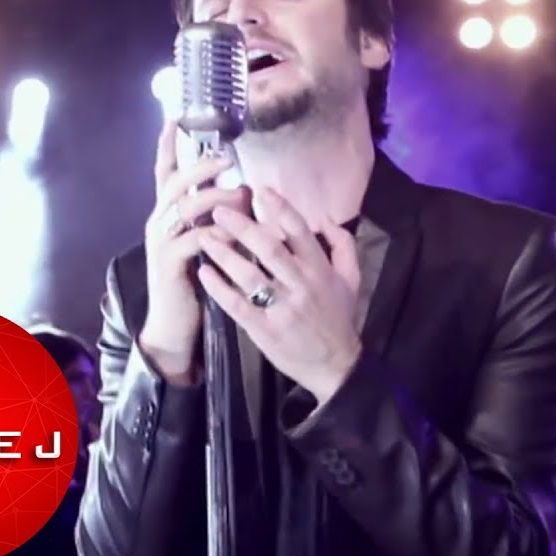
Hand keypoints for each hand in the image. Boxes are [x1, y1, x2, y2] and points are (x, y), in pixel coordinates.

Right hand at [138, 121, 249, 383]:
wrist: (174, 322)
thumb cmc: (195, 278)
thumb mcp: (206, 241)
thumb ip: (218, 216)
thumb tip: (247, 191)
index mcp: (167, 213)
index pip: (165, 172)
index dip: (168, 146)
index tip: (175, 119)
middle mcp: (159, 222)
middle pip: (175, 184)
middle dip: (200, 168)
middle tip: (226, 158)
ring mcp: (161, 243)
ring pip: (184, 209)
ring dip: (214, 198)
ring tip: (241, 194)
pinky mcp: (169, 265)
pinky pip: (193, 241)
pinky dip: (216, 235)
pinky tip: (234, 234)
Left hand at [196, 187, 361, 402]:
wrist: (335, 366)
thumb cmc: (339, 317)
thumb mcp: (352, 279)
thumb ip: (343, 244)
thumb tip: (325, 216)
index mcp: (320, 270)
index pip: (299, 232)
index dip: (280, 208)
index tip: (260, 190)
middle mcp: (301, 286)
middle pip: (269, 249)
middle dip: (242, 226)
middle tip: (218, 209)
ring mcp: (281, 309)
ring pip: (249, 275)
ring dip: (224, 254)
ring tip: (204, 236)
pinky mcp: (264, 330)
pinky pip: (237, 305)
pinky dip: (218, 288)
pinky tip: (204, 272)